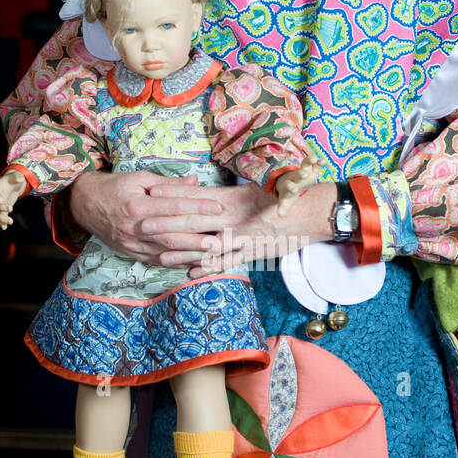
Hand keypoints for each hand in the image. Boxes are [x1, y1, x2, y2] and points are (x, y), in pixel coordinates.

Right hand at [0, 169, 27, 228]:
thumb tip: (20, 178)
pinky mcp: (3, 210)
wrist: (13, 185)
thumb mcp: (15, 177)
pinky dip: (2, 223)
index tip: (1, 201)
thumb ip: (17, 178)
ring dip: (2, 219)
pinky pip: (1, 218)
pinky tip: (4, 228)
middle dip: (2, 209)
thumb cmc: (13, 180)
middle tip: (10, 209)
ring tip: (10, 221)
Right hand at [68, 168, 224, 264]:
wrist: (84, 204)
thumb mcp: (139, 178)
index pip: (173, 206)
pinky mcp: (131, 253)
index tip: (218, 207)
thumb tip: (195, 181)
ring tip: (214, 253)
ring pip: (167, 251)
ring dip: (192, 254)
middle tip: (223, 238)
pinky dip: (177, 262)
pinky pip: (157, 261)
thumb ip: (168, 184)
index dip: (197, 207)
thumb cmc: (114, 187)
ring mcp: (132, 243)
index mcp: (137, 204)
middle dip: (199, 237)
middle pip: (172, 234)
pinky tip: (194, 262)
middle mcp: (134, 227)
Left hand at [143, 178, 338, 277]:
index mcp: (234, 198)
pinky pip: (227, 262)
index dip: (172, 195)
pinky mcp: (253, 253)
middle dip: (166, 223)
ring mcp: (243, 238)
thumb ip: (229, 191)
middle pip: (194, 221)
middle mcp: (235, 219)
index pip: (196, 196)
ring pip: (206, 246)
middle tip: (142, 224)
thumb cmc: (287, 194)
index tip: (150, 193)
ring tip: (159, 254)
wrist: (314, 213)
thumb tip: (205, 191)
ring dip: (182, 251)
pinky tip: (190, 272)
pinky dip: (208, 268)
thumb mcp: (257, 185)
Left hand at [275, 162, 320, 217]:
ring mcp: (303, 171)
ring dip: (309, 161)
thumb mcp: (286, 200)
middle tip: (304, 174)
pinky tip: (323, 161)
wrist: (289, 180)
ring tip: (314, 159)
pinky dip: (318, 162)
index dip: (291, 187)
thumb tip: (280, 215)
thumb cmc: (288, 192)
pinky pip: (314, 164)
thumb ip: (283, 207)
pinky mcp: (310, 168)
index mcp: (289, 185)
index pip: (289, 186)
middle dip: (301, 174)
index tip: (293, 189)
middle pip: (298, 174)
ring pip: (305, 164)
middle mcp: (296, 177)